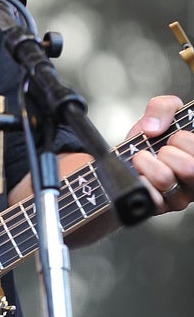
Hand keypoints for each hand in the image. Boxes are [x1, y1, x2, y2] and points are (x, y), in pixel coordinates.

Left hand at [128, 95, 193, 213]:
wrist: (130, 157)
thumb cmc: (153, 138)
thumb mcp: (162, 114)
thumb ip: (163, 108)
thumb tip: (152, 128)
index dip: (182, 139)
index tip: (174, 138)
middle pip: (190, 168)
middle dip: (167, 151)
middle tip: (160, 150)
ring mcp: (180, 197)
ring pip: (165, 179)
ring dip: (147, 162)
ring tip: (144, 160)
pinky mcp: (160, 207)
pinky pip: (150, 197)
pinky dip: (140, 180)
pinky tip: (141, 175)